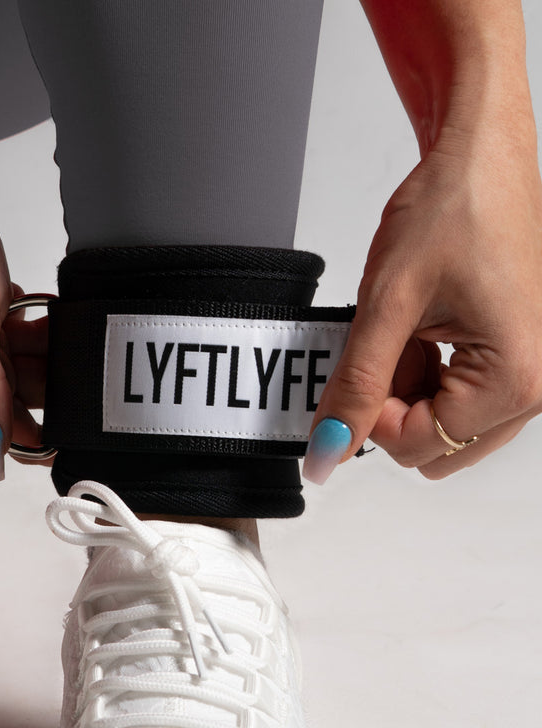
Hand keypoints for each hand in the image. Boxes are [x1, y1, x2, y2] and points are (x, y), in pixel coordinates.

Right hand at [0, 160, 46, 480]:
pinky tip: (17, 299)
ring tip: (30, 308)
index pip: (8, 433)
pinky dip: (16, 324)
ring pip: (10, 367)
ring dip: (30, 343)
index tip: (70, 390)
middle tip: (45, 328)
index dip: (48, 420)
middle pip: (14, 399)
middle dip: (41, 369)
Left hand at [303, 131, 541, 483]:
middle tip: (386, 345)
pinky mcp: (517, 361)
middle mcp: (536, 385)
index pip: (419, 445)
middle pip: (436, 447)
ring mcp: (530, 376)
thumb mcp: (386, 304)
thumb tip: (326, 452)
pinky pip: (459, 403)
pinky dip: (426, 378)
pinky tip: (420, 333)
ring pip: (444, 429)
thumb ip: (354, 387)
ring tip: (408, 330)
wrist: (481, 156)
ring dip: (409, 392)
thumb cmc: (454, 207)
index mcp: (516, 377)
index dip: (370, 416)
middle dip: (394, 407)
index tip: (356, 372)